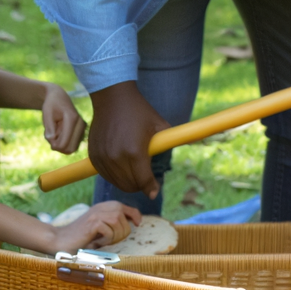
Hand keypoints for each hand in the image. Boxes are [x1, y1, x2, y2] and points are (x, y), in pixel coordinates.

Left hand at [41, 83, 86, 153]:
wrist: (60, 97)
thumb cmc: (52, 105)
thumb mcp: (46, 114)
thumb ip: (49, 128)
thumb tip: (52, 142)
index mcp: (72, 119)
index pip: (64, 143)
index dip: (54, 145)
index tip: (47, 136)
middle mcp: (81, 125)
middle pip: (69, 149)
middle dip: (57, 145)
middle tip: (50, 134)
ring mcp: (83, 130)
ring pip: (70, 149)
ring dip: (60, 144)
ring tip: (54, 132)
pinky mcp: (81, 133)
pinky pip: (71, 146)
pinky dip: (63, 142)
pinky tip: (59, 132)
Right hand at [48, 202, 140, 253]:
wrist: (60, 240)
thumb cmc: (80, 238)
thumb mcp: (99, 228)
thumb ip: (112, 223)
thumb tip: (132, 223)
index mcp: (101, 207)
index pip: (124, 206)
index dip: (134, 214)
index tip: (138, 224)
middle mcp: (99, 208)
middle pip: (122, 215)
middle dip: (124, 231)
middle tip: (113, 240)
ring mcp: (94, 215)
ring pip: (118, 222)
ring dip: (115, 236)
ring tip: (104, 241)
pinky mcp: (91, 224)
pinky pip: (108, 231)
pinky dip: (106, 240)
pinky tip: (97, 242)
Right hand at [88, 81, 169, 198]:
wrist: (112, 99)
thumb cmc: (139, 111)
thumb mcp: (160, 126)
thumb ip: (172, 142)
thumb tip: (197, 143)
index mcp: (135, 152)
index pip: (144, 181)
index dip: (152, 188)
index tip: (155, 190)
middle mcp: (116, 157)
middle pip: (129, 186)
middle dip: (140, 186)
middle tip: (145, 180)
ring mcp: (103, 157)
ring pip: (116, 182)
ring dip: (126, 181)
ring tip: (133, 172)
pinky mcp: (93, 156)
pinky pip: (105, 175)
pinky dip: (113, 175)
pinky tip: (120, 166)